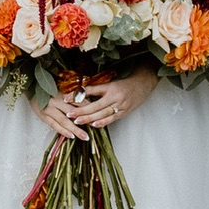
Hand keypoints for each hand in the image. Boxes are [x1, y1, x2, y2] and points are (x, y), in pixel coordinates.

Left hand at [36, 68, 157, 138]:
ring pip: (101, 114)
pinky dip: (102, 122)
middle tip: (69, 114)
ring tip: (77, 121)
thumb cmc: (125, 83)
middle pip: (94, 105)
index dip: (77, 95)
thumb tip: (80, 93)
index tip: (65, 98)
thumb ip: (98, 88)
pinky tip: (93, 125)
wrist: (143, 84)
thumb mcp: (111, 82)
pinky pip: (111, 119)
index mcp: (109, 87)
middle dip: (80, 111)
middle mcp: (114, 96)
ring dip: (88, 118)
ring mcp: (120, 105)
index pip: (90, 91)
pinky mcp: (124, 112)